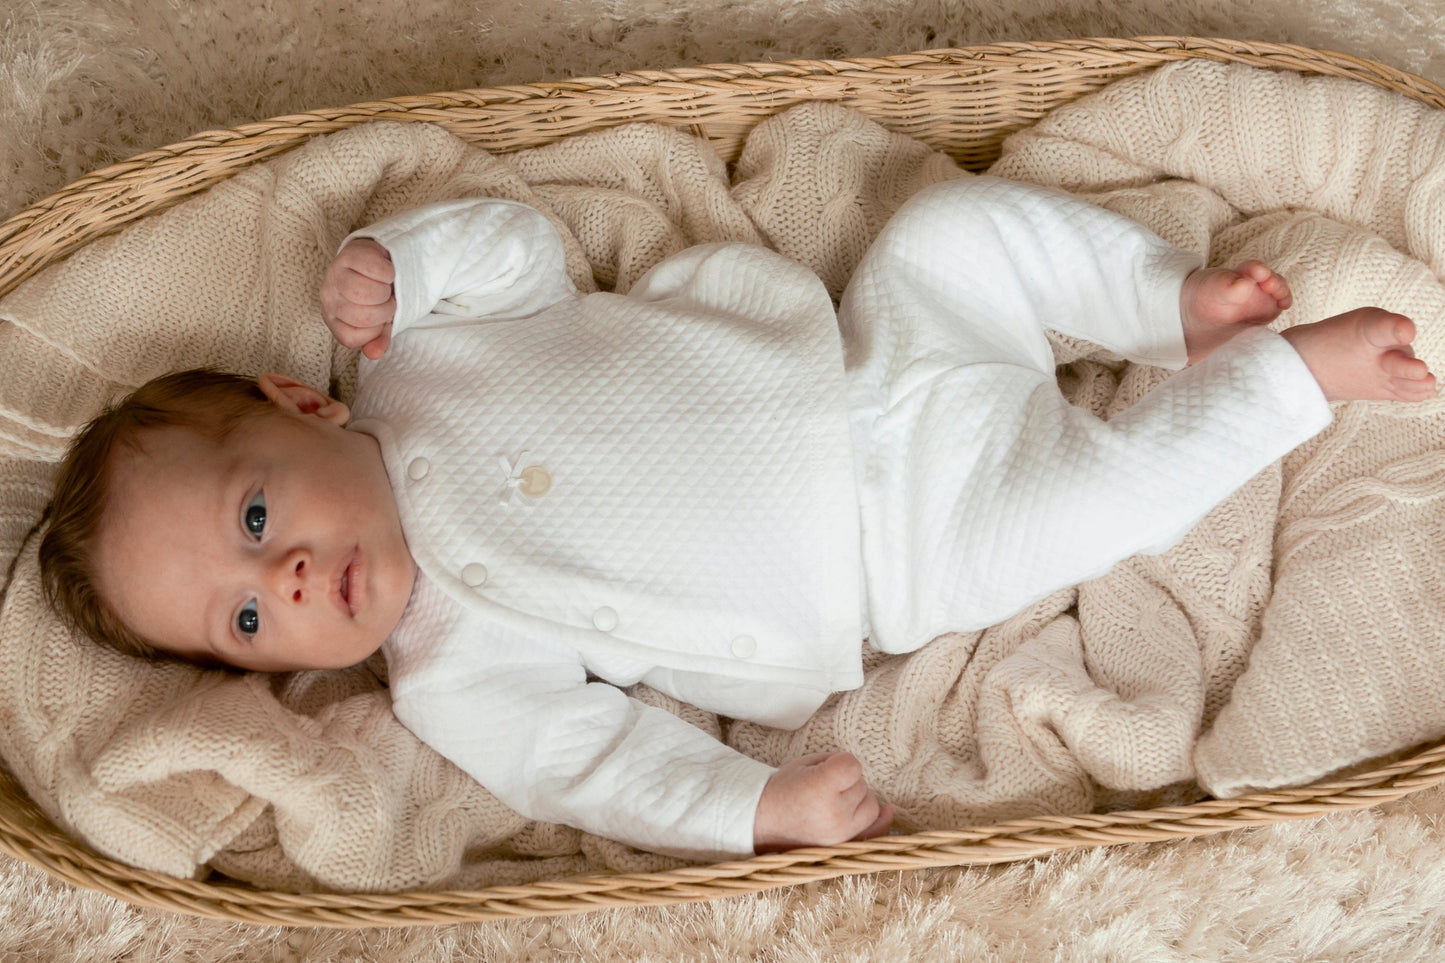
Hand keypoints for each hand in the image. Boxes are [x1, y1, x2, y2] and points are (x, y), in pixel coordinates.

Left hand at [320, 238, 396, 358]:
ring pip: (365, 292)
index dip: (375, 330)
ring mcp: (335, 275)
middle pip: (362, 315)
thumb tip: (374, 354)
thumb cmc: (377, 296)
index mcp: (334, 320)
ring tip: (387, 287)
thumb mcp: (379, 322)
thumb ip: (377, 339)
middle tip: (389, 302)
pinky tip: (387, 272)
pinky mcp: (348, 254)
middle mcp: (328, 298)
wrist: (376, 262)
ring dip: (386, 291)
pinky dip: (389, 273)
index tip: (382, 319)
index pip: (352, 337)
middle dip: (385, 310)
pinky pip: (375, 270)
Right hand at [753, 752, 894, 852]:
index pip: (853, 766)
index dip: (842, 762)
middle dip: (848, 782)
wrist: (760, 823)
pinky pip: (875, 833)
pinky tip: (888, 810)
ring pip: (871, 806)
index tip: (827, 767)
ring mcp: (840, 835)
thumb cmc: (782, 789)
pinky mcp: (843, 847)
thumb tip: (863, 775)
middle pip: (863, 786)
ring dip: (857, 800)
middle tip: (822, 787)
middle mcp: (833, 814)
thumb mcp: (804, 764)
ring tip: (831, 801)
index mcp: (819, 788)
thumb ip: (835, 763)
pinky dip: (882, 821)